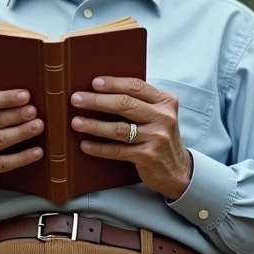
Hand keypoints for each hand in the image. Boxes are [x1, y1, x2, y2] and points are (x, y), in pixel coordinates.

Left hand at [70, 77, 192, 199]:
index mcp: (166, 101)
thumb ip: (140, 103)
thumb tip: (103, 91)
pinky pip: (117, 150)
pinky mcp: (148, 156)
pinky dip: (98, 148)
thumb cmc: (160, 138)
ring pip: (118, 128)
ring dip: (93, 125)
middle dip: (96, 101)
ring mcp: (157, 137)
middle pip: (124, 104)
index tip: (94, 83)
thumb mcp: (158, 115)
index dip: (113, 83)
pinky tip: (85, 145)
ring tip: (76, 122)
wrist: (177, 171)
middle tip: (76, 99)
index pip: (136, 86)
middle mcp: (163, 117)